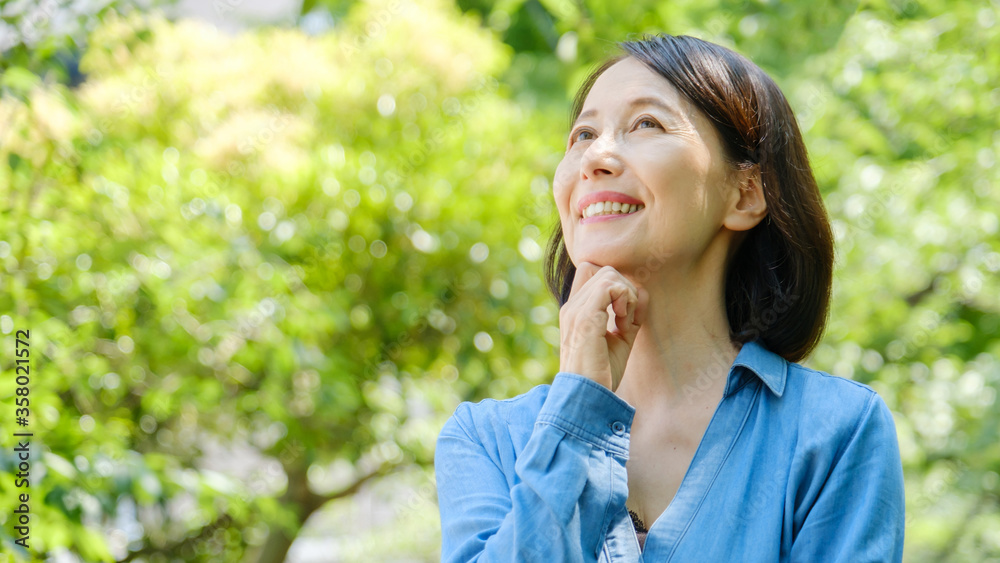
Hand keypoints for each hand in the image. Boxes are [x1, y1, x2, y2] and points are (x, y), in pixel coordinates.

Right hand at [558, 262, 647, 391]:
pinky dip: (626, 300)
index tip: (624, 313)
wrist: (587, 397)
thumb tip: (643, 291)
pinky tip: (624, 324)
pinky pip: (611, 286)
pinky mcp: (585, 317)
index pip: (591, 272)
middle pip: (604, 270)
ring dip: (627, 296)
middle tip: (627, 320)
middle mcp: (572, 307)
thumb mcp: (620, 340)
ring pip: (609, 275)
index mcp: (575, 312)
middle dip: (625, 290)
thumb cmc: (602, 374)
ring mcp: (576, 310)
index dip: (614, 285)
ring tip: (625, 324)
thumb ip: (631, 316)